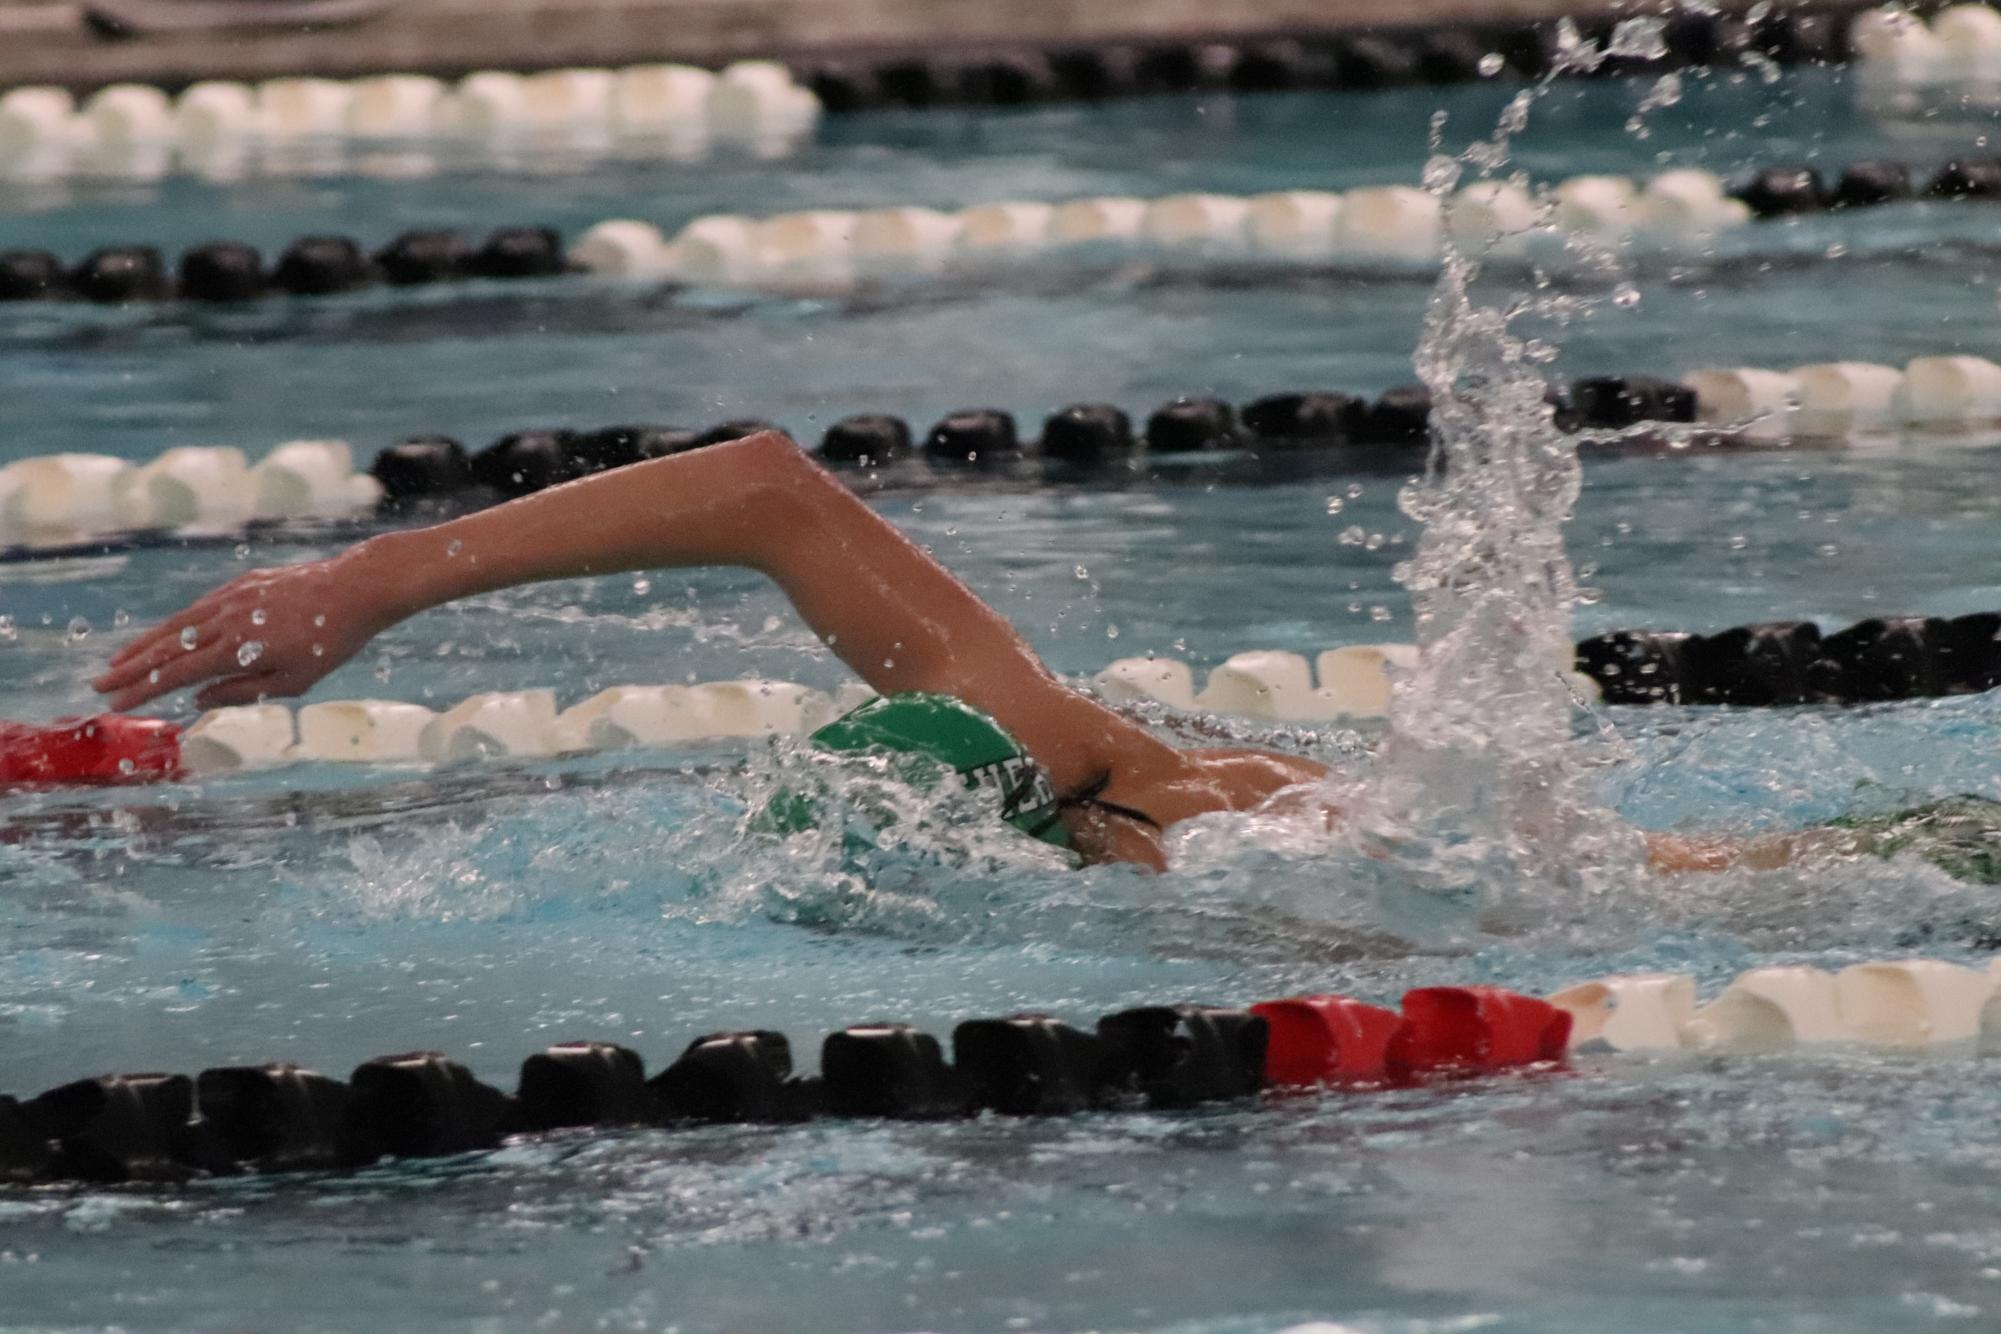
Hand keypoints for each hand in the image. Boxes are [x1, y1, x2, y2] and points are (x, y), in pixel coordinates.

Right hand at [94, 549, 393, 711]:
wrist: (356, 588)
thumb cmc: (331, 641)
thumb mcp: (293, 681)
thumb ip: (242, 691)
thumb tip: (197, 699)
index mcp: (237, 648)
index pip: (177, 673)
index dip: (143, 689)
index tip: (117, 703)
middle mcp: (226, 619)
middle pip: (167, 647)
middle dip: (130, 668)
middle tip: (100, 684)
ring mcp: (232, 597)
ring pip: (178, 623)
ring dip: (146, 642)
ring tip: (120, 659)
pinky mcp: (243, 585)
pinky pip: (200, 607)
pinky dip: (177, 622)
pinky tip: (166, 634)